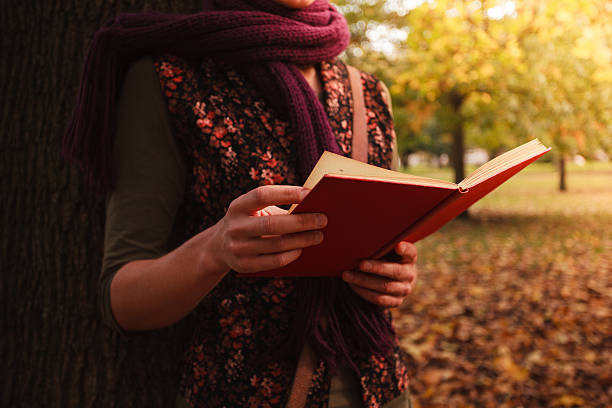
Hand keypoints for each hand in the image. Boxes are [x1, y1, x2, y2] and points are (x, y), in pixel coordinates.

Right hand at [210, 185, 326, 273]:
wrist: (218, 247)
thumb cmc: (248, 221)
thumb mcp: (254, 210)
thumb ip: (277, 206)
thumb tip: (312, 205)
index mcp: (238, 206)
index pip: (263, 195)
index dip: (287, 193)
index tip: (310, 193)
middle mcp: (235, 227)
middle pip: (272, 224)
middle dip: (302, 221)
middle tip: (323, 219)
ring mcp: (238, 248)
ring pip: (277, 245)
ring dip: (302, 240)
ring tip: (319, 235)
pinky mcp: (244, 265)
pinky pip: (275, 262)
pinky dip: (292, 255)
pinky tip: (302, 249)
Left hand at [342, 241, 417, 307]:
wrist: (393, 280)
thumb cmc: (385, 258)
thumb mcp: (387, 250)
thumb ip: (381, 245)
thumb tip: (361, 240)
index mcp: (409, 258)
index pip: (410, 252)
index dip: (405, 249)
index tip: (397, 247)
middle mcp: (409, 274)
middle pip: (395, 271)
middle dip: (376, 268)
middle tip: (360, 264)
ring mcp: (404, 289)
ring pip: (384, 287)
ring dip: (363, 281)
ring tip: (347, 275)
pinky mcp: (396, 302)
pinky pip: (379, 299)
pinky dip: (363, 292)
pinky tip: (352, 286)